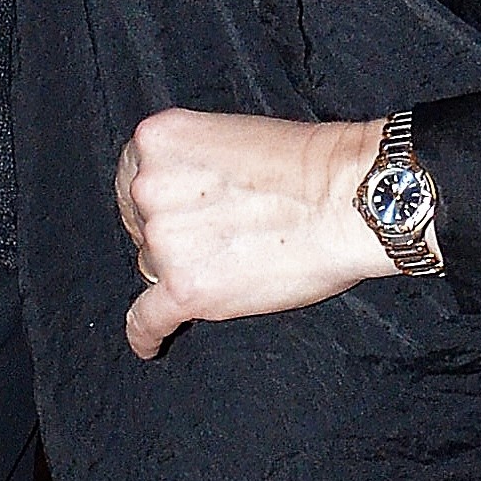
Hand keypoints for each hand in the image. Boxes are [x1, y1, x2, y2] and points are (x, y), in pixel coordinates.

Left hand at [116, 108, 386, 358]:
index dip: (159, 201)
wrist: (347, 199)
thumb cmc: (306, 164)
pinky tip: (148, 345)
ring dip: (184, 270)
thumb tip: (177, 204)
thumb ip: (189, 164)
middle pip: (142, 225)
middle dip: (174, 234)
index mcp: (157, 141)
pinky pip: (147, 319)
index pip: (133, 181)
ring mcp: (164, 240)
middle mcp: (149, 187)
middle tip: (224, 236)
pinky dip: (146, 335)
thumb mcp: (228, 134)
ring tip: (236, 263)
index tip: (182, 212)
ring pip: (154, 266)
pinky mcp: (185, 289)